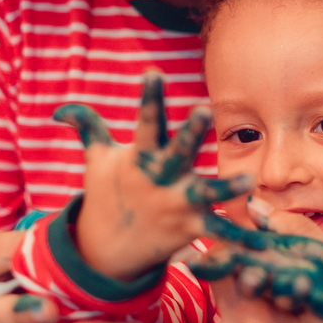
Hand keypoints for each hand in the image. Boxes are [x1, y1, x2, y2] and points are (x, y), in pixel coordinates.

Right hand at [53, 72, 252, 280]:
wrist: (107, 251)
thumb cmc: (108, 194)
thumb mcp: (97, 160)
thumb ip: (87, 128)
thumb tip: (59, 109)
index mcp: (141, 158)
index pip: (145, 122)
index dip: (148, 98)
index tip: (152, 72)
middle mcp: (160, 179)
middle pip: (178, 151)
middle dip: (190, 132)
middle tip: (203, 110)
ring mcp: (177, 205)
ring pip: (206, 193)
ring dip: (226, 187)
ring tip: (247, 178)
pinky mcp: (191, 229)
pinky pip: (218, 232)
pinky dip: (239, 238)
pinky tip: (263, 239)